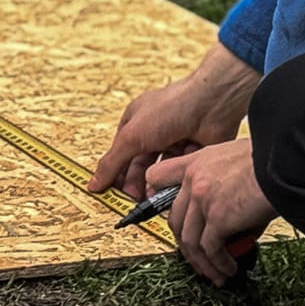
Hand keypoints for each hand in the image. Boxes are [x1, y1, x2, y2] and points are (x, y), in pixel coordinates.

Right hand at [88, 43, 259, 199]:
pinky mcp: (192, 151)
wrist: (211, 104)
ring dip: (154, 185)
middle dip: (136, 184)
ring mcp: (175, 141)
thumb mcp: (132, 136)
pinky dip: (174, 181)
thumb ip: (112, 163)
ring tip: (152, 198)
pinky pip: (179, 172)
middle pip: (140, 166)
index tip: (112, 195)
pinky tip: (171, 188)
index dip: (116, 174)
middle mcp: (155, 131)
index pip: (120, 154)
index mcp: (136, 122)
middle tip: (134, 201)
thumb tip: (93, 184)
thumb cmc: (170, 108)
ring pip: (160, 172)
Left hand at [147, 139, 274, 285]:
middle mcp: (194, 180)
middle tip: (197, 257)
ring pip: (189, 240)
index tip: (166, 214)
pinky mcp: (218, 218)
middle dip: (185, 244)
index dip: (157, 198)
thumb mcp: (236, 159)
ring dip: (201, 263)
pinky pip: (210, 250)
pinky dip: (218, 264)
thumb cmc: (271, 159)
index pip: (159, 176)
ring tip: (215, 274)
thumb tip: (235, 218)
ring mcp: (203, 199)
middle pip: (175, 219)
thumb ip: (224, 182)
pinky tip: (228, 269)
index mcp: (197, 161)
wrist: (285, 162)